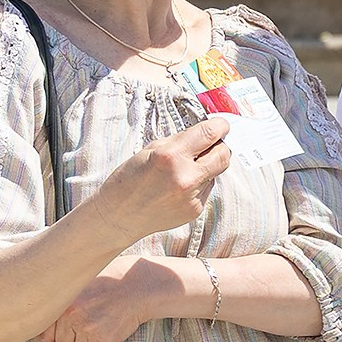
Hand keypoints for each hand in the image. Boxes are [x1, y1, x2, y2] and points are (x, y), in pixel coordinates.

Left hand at [35, 256, 158, 341]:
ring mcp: (88, 330)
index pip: (44, 332)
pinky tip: (106, 334)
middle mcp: (72, 316)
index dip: (57, 330)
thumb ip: (59, 302)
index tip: (69, 324)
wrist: (139, 287)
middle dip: (73, 335)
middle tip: (90, 319)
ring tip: (101, 322)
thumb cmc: (109, 282)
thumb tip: (43, 332)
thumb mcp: (78, 284)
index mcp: (62, 301)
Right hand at [93, 118, 231, 244]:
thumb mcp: (151, 150)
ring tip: (185, 169)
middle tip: (209, 145)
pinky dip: (199, 184)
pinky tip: (178, 187)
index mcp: (171, 156)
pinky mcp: (195, 210)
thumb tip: (207, 134)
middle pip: (224, 155)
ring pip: (217, 172)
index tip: (221, 125)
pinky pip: (207, 189)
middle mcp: (186, 177)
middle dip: (220, 146)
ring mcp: (192, 197)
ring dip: (208, 166)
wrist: (118, 216)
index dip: (220, 126)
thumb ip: (181, 141)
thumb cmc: (129, 180)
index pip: (210, 134)